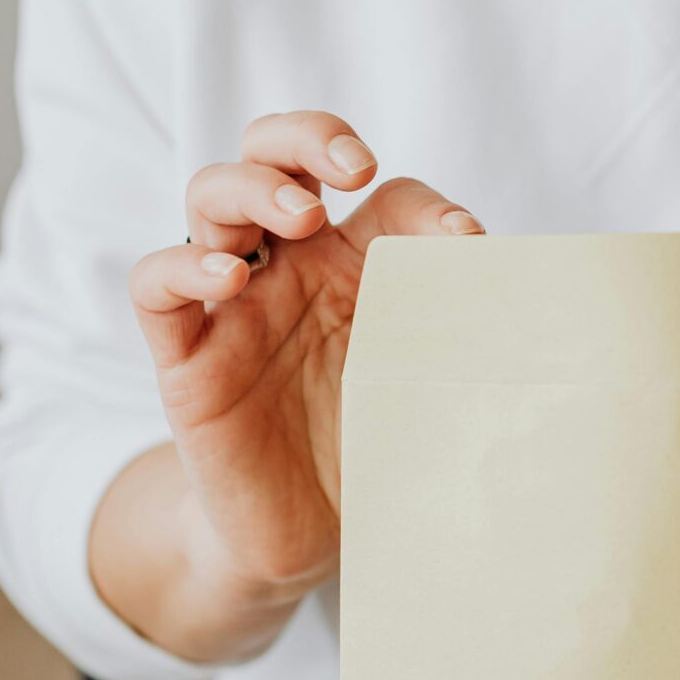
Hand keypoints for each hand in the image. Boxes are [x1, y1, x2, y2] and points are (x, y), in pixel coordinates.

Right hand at [129, 111, 481, 599]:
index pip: (385, 195)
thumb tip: (524, 303)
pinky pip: (155, 285)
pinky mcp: (184, 357)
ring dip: (255, 188)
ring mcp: (232, 305)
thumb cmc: (377, 454)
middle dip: (310, 136)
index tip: (464, 242)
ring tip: (303, 218)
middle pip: (275, 153)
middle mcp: (290, 269)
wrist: (311, 543)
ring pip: (211, 197)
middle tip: (355, 168)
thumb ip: (468, 340)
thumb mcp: (434, 389)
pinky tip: (227, 279)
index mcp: (359, 267)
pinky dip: (181, 265)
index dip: (424, 202)